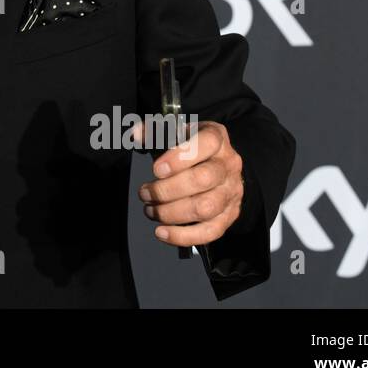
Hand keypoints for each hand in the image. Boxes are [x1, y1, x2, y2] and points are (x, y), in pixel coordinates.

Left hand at [137, 120, 244, 247]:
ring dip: (171, 213)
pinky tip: (162, 232)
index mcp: (216, 138)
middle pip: (203, 180)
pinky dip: (183, 236)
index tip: (156, 170)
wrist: (218, 165)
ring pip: (205, 207)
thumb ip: (154, 131)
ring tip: (150, 211)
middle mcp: (228, 165)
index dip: (179, 158)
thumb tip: (135, 135)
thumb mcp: (175, 131)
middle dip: (167, 190)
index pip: (206, 144)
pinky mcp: (230, 215)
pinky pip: (210, 231)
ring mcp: (232, 191)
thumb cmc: (190, 147)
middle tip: (145, 193)